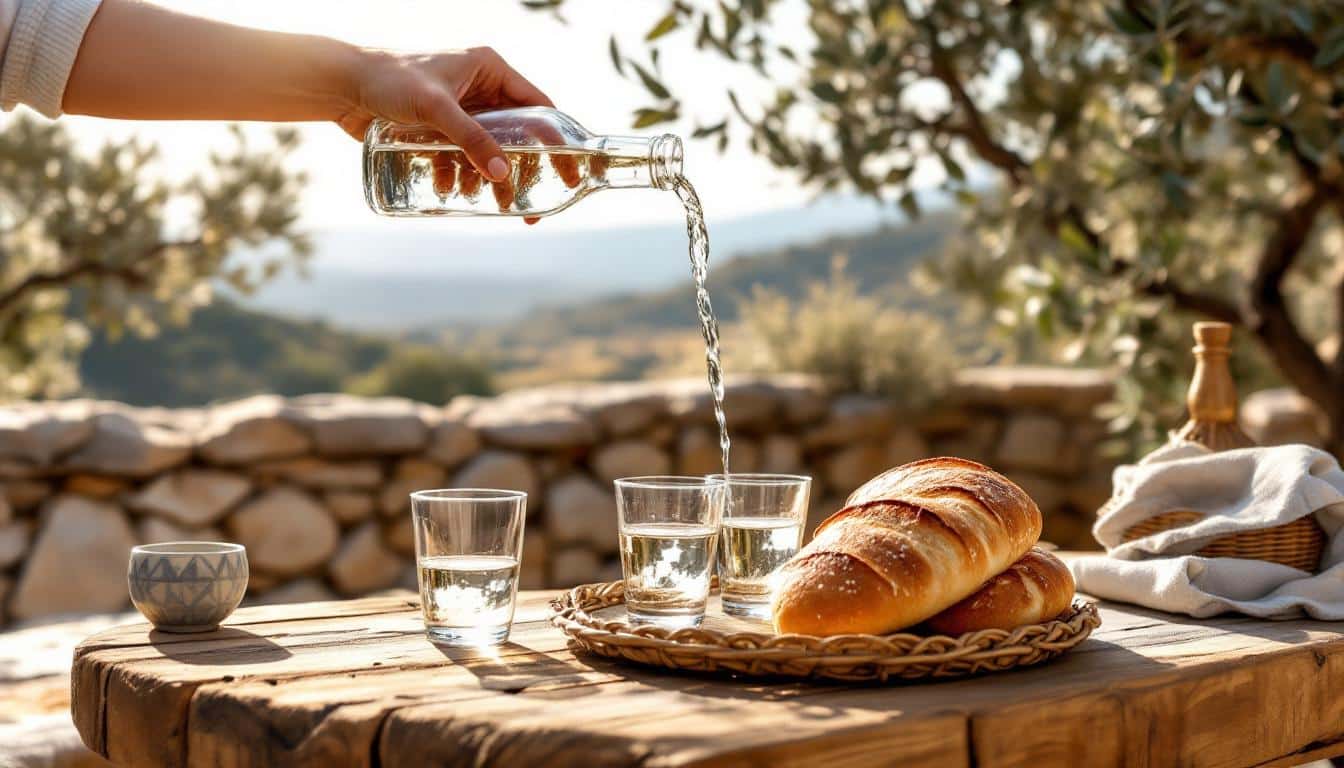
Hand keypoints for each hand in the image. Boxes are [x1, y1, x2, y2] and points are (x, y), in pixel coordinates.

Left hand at [336, 46, 551, 182]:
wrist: (341, 85)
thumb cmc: (388, 80)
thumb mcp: (436, 108)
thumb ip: (471, 139)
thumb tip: (502, 174)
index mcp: (491, 69)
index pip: (538, 107)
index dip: (556, 141)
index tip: (567, 171)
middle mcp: (480, 87)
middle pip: (515, 135)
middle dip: (516, 171)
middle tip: (521, 205)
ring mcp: (460, 108)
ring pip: (487, 150)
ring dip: (485, 178)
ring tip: (478, 199)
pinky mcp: (439, 126)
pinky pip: (461, 155)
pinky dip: (459, 174)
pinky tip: (449, 189)